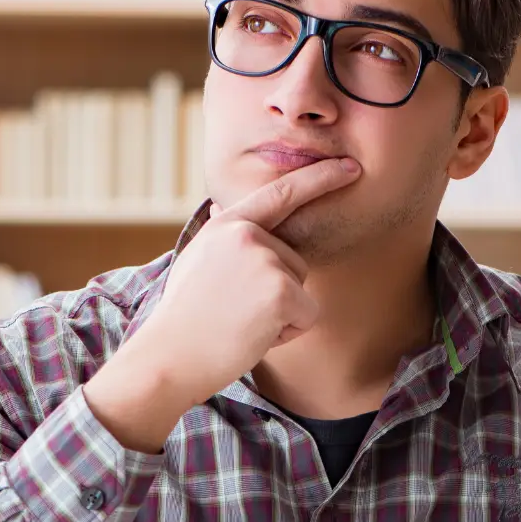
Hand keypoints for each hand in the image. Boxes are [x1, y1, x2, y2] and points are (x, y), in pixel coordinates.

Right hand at [81, 157, 361, 451]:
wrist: (169, 355)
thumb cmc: (184, 317)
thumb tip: (220, 208)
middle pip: (295, 261)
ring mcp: (265, 260)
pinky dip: (288, 332)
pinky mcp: (281, 291)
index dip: (320, 178)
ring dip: (280, 314)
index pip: (282, 193)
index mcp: (227, 224)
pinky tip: (253, 335)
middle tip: (234, 310)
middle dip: (277, 292)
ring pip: (302, 290)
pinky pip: (308, 315)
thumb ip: (222, 236)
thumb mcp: (197, 259)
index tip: (351, 166)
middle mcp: (247, 234)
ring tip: (240, 321)